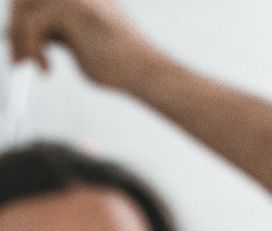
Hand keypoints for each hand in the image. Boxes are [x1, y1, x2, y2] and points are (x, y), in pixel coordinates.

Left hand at [6, 0, 156, 90]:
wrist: (146, 72)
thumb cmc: (122, 65)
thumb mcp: (83, 42)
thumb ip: (59, 33)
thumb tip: (32, 37)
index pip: (37, 1)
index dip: (23, 19)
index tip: (17, 44)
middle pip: (25, 0)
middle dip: (16, 30)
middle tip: (18, 59)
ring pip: (24, 12)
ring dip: (20, 41)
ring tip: (29, 65)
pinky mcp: (67, 10)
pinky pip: (31, 26)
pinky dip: (31, 49)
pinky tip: (46, 68)